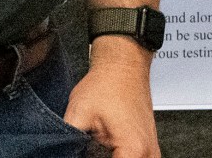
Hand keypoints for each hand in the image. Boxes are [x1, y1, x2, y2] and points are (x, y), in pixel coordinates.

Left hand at [64, 36, 160, 157]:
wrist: (124, 63)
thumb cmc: (107, 83)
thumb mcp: (78, 115)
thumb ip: (68, 143)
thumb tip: (59, 153)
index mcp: (132, 150)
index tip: (82, 154)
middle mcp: (148, 153)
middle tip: (88, 150)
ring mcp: (151, 151)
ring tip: (95, 151)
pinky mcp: (149, 146)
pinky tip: (105, 153)